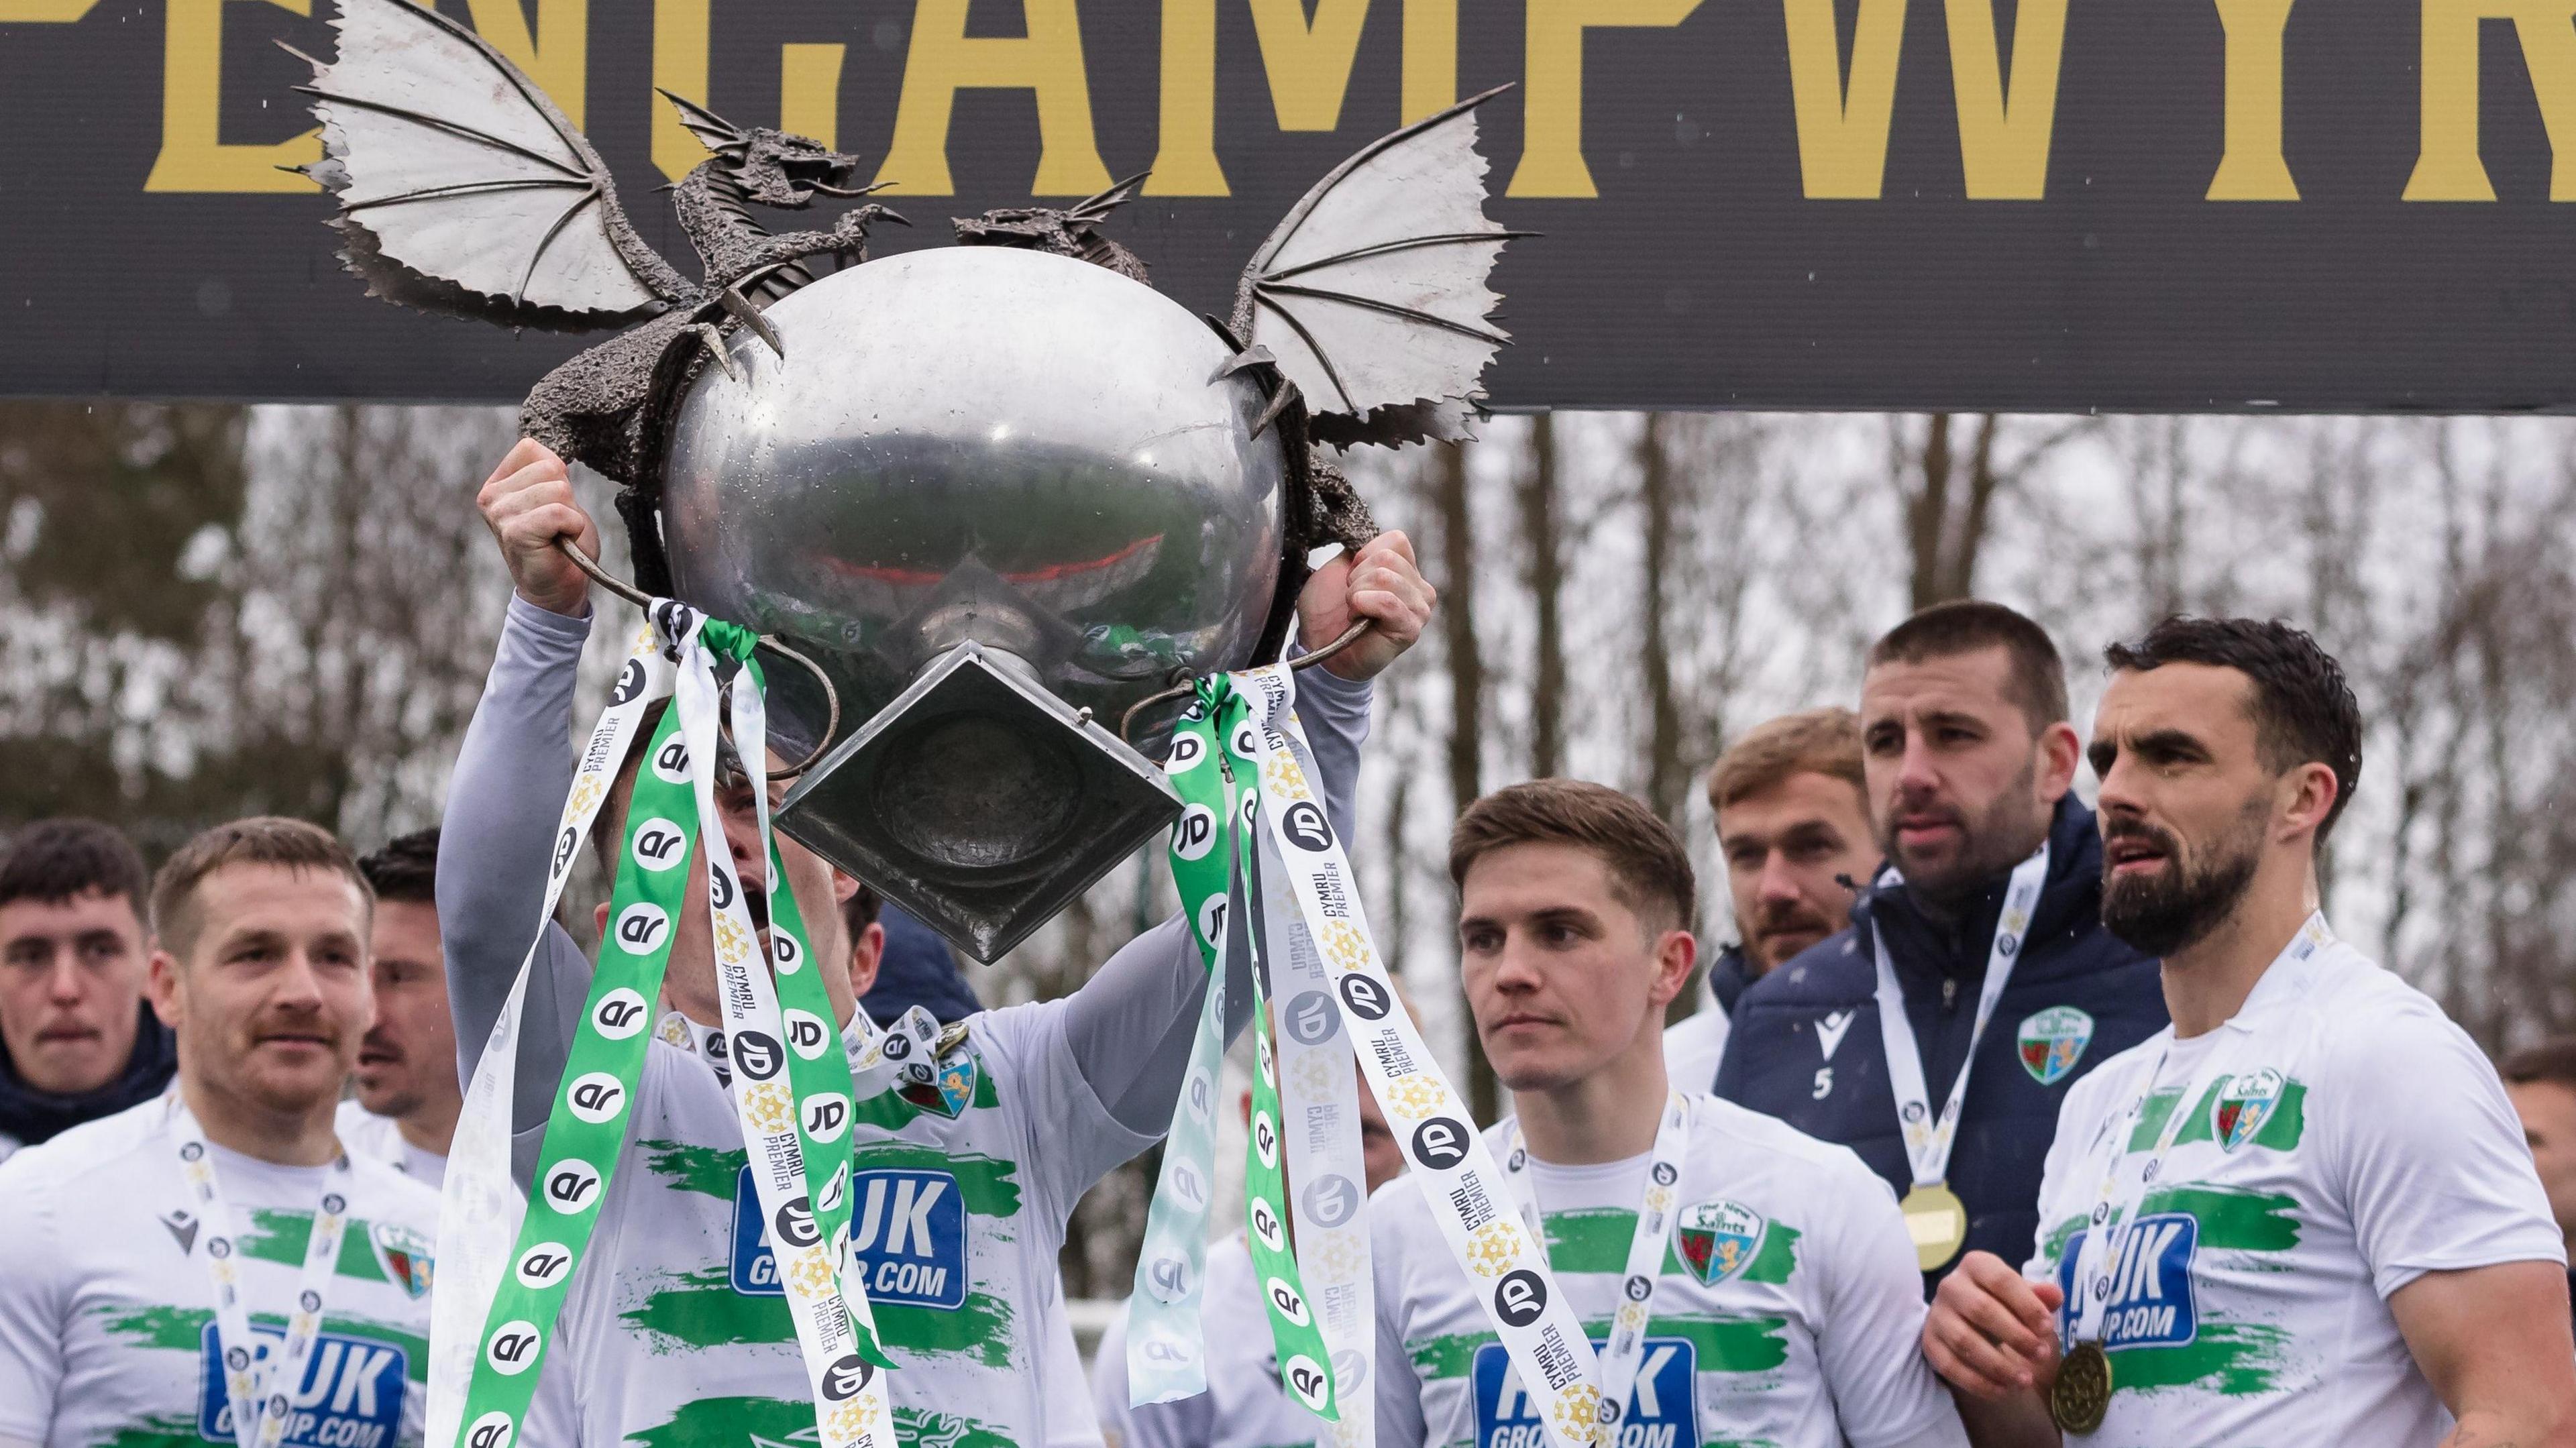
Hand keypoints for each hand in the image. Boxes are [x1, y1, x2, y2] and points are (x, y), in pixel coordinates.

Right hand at [477, 438, 597, 617]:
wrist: (560, 589)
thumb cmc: (560, 543)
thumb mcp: (554, 497)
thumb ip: (546, 472)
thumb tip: (548, 453)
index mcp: (498, 484)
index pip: (531, 449)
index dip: (556, 475)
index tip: (551, 504)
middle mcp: (491, 497)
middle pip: (550, 468)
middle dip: (566, 497)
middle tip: (557, 525)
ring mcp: (500, 515)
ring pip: (558, 489)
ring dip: (569, 514)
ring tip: (557, 534)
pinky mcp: (515, 532)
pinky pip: (558, 512)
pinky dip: (571, 527)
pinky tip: (560, 542)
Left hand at [1297, 531, 1433, 681]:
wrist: (1319, 647)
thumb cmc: (1328, 611)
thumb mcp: (1339, 568)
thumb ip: (1359, 549)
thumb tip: (1369, 536)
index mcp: (1407, 571)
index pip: (1396, 540)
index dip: (1364, 556)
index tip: (1352, 579)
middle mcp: (1420, 588)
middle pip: (1387, 557)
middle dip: (1357, 577)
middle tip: (1353, 600)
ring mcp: (1419, 609)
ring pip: (1384, 577)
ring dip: (1356, 594)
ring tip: (1355, 611)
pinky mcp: (1411, 628)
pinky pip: (1387, 601)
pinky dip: (1362, 605)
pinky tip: (1358, 619)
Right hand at [1923, 1251, 2064, 1400]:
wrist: (1970, 1323)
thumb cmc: (2004, 1305)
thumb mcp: (2023, 1297)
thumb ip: (2040, 1297)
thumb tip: (2055, 1295)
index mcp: (1976, 1265)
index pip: (2001, 1280)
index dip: (2027, 1305)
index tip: (2048, 1328)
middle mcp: (1951, 1286)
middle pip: (1982, 1310)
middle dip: (2016, 1336)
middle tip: (2041, 1355)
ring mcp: (1937, 1315)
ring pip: (1964, 1341)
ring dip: (1998, 1365)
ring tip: (2025, 1380)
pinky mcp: (1929, 1343)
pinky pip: (1951, 1366)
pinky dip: (1979, 1382)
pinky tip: (2003, 1391)